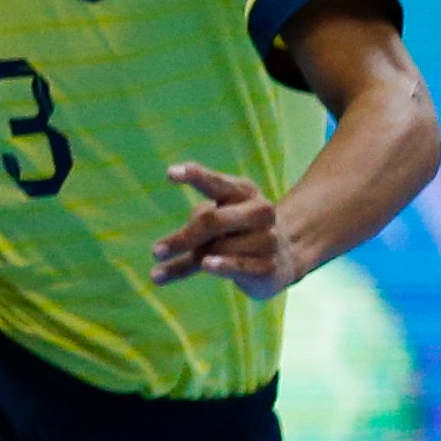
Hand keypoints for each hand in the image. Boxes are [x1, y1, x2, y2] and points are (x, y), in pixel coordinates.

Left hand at [151, 162, 306, 298]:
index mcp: (243, 192)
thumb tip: (156, 266)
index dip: (195, 176)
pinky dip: (221, 265)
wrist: (284, 259)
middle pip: (212, 220)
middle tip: (156, 251)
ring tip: (202, 262)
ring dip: (200, 258)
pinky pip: (237, 264)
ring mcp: (267, 238)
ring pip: (219, 248)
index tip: (170, 173)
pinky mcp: (268, 265)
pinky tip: (208, 265)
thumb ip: (188, 240)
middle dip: (183, 237)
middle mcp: (259, 211)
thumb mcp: (211, 232)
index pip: (217, 182)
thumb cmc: (237, 237)